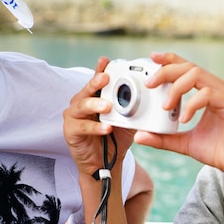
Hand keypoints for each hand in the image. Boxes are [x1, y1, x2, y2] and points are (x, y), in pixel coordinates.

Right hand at [63, 57, 135, 178]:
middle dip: (96, 82)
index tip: (106, 61)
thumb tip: (154, 98)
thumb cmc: (115, 137)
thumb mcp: (128, 120)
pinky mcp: (70, 131)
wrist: (105, 162)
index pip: (98, 81)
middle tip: (105, 78)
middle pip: (87, 89)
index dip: (101, 70)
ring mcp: (74, 116)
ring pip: (81, 105)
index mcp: (95, 97)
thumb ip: (136, 108)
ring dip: (95, 104)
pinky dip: (94, 127)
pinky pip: (82, 127)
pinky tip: (105, 128)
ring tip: (107, 106)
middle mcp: (82, 103)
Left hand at [134, 52, 223, 180]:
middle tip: (151, 85)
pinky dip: (191, 104)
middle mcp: (219, 88)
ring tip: (165, 106)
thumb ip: (163, 138)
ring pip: (197, 75)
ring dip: (177, 88)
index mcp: (210, 91)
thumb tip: (140, 136)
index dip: (170, 60)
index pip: (188, 67)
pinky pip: (208, 94)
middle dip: (167, 71)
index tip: (152, 58)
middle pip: (189, 67)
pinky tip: (183, 119)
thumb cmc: (219, 150)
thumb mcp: (184, 143)